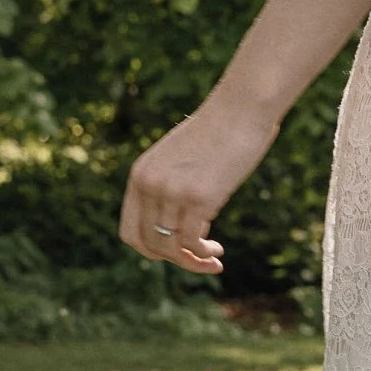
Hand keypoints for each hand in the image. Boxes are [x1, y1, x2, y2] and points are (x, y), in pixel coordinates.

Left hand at [118, 88, 280, 272]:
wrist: (240, 108)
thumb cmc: (218, 132)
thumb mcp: (179, 158)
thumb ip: (169, 185)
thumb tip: (176, 222)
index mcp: (140, 175)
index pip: (130, 232)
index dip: (151, 251)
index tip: (176, 252)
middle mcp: (150, 185)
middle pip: (150, 245)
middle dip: (175, 260)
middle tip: (200, 261)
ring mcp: (172, 192)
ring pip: (171, 248)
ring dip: (193, 261)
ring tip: (214, 259)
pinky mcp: (199, 197)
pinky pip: (193, 242)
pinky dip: (204, 254)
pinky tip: (218, 251)